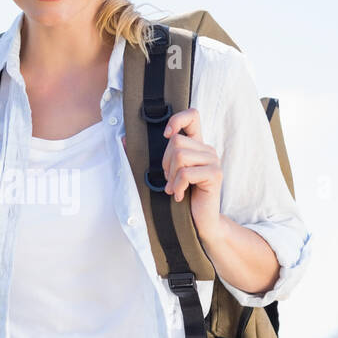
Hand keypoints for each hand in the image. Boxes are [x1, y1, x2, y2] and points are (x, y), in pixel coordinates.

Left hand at [161, 107, 222, 238]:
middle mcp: (207, 149)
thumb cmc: (180, 198)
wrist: (199, 222)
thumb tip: (123, 139)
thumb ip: (149, 156)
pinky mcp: (214, 174)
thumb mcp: (164, 174)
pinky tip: (179, 195)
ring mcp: (213, 161)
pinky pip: (186, 172)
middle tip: (169, 180)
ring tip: (174, 188)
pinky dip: (177, 186)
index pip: (192, 116)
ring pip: (180, 155)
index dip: (177, 120)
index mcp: (196, 146)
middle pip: (176, 141)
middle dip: (165, 163)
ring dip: (171, 176)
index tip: (166, 135)